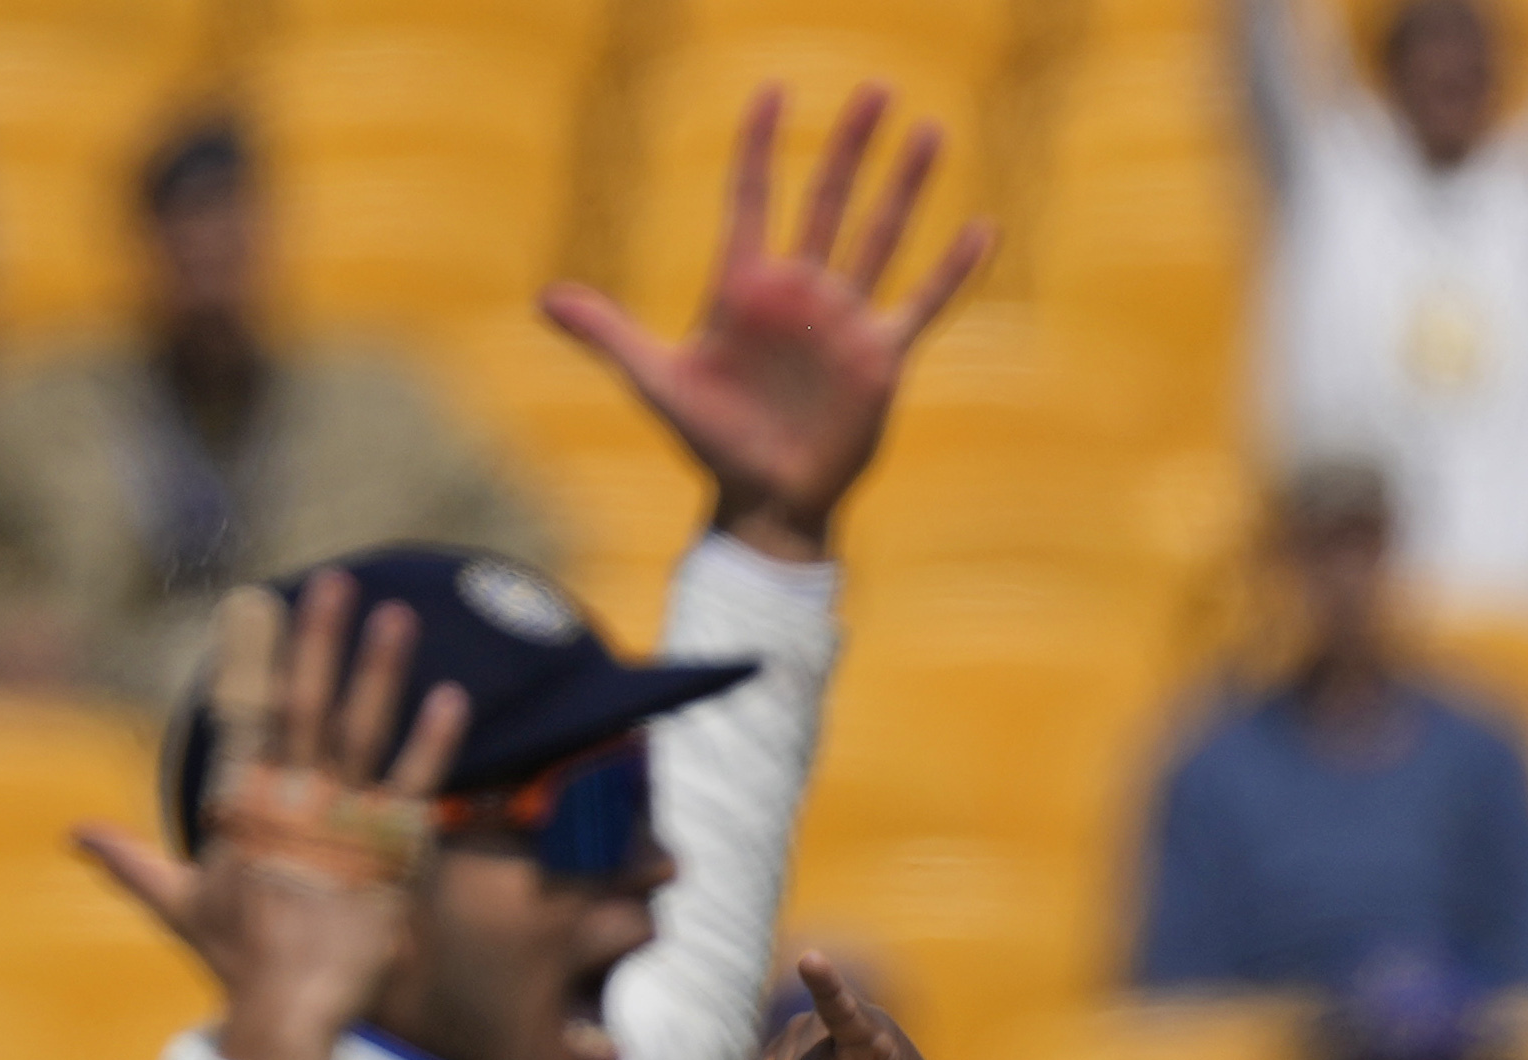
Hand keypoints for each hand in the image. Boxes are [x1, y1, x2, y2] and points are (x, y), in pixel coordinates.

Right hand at [72, 566, 466, 1059]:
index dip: (250, 657)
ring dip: (378, 671)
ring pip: (363, 732)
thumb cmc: (235, 961)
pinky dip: (433, 743)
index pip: (242, 717)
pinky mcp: (389, 854)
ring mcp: (342, 824)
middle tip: (334, 582)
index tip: (257, 602)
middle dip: (318, 641)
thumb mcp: (179, 904)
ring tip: (395, 617)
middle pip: (305, 705)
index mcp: (240, 808)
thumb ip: (131, 859)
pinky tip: (451, 698)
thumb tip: (75, 833)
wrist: (288, 1011)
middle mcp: (290, 804)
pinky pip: (414, 786)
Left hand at [541, 87, 988, 559]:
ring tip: (930, 130)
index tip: (773, 89)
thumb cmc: (710, 446)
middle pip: (828, 200)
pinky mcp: (880, 356)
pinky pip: (924, 303)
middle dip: (851, 145)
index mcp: (744, 288)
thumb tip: (544, 298)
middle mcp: (799, 292)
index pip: (751, 198)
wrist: (764, 504)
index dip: (759, 145)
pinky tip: (983, 229)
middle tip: (877, 87)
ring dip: (906, 186)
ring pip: (880, 236)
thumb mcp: (657, 384)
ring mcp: (843, 320)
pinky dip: (953, 270)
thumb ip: (608, 335)